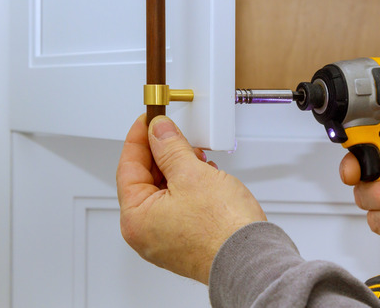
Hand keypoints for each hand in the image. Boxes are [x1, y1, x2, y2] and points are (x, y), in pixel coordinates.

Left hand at [117, 115, 265, 283]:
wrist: (251, 258)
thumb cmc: (222, 229)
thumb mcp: (191, 174)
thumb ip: (170, 147)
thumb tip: (158, 131)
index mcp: (135, 219)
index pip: (128, 167)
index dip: (139, 138)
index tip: (149, 121)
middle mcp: (145, 233)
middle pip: (145, 180)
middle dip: (162, 154)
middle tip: (174, 134)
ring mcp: (165, 239)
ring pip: (164, 192)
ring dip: (179, 169)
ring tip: (196, 157)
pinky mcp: (186, 240)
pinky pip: (179, 206)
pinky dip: (189, 187)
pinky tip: (205, 177)